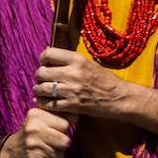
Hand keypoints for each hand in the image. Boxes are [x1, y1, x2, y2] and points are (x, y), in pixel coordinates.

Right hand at [0, 108, 73, 157]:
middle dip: (61, 145)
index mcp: (36, 116)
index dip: (62, 130)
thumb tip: (76, 116)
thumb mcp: (39, 120)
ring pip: (61, 155)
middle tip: (51, 144)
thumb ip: (58, 116)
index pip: (65, 124)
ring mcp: (33, 145)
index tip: (53, 131)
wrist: (9, 152)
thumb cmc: (30, 134)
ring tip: (45, 152)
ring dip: (56, 156)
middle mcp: (33, 129)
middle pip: (65, 141)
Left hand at [32, 47, 157, 131]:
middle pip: (41, 72)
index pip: (48, 54)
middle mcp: (74, 74)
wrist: (119, 98)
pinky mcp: (71, 105)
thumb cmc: (104, 80)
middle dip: (39, 75)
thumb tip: (47, 52)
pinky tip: (44, 101)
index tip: (46, 63)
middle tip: (42, 78)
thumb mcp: (88, 64)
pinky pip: (47, 104)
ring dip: (38, 90)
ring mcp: (72, 90)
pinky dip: (42, 102)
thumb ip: (68, 60)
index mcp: (78, 60)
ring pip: (41, 88)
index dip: (43, 58)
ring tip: (42, 90)